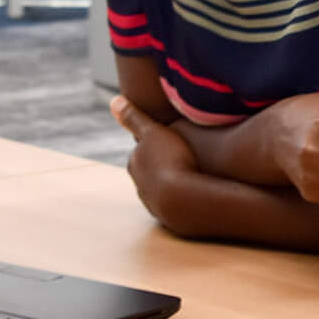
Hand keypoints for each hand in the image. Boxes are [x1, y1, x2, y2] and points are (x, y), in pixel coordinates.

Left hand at [110, 95, 199, 228]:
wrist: (185, 198)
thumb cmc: (172, 160)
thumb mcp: (153, 131)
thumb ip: (134, 117)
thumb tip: (114, 100)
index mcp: (136, 163)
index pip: (143, 150)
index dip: (158, 140)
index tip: (172, 135)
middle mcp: (141, 186)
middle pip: (152, 171)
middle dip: (164, 163)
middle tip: (184, 152)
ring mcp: (156, 204)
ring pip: (165, 189)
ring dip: (178, 181)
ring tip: (198, 171)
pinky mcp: (174, 218)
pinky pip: (181, 202)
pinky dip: (188, 195)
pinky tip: (204, 188)